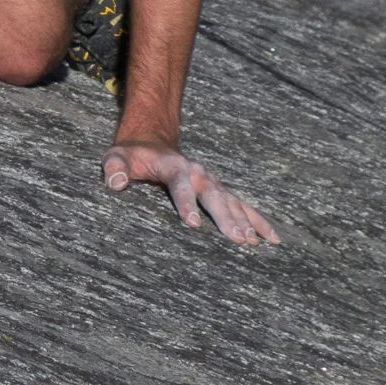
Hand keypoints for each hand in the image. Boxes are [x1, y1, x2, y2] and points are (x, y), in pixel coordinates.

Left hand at [103, 141, 280, 244]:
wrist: (152, 141)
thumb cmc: (132, 155)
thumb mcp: (117, 156)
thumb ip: (114, 167)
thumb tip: (115, 183)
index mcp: (173, 165)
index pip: (179, 184)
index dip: (186, 203)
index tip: (193, 223)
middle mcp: (197, 173)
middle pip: (213, 195)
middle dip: (226, 217)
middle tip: (238, 240)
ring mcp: (211, 181)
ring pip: (232, 202)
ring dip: (245, 221)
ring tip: (254, 243)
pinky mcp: (219, 190)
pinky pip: (242, 206)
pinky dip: (258, 221)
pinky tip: (271, 238)